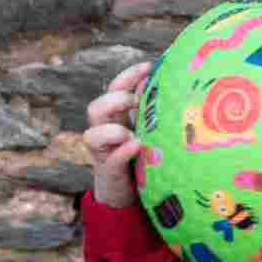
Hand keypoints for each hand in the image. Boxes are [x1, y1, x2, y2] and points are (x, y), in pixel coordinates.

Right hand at [84, 59, 151, 208]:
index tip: (149, 66)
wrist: (130, 195)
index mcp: (117, 118)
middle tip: (136, 104)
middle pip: (96, 108)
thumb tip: (170, 86)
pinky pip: (111, 159)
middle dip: (115, 101)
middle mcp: (105, 133)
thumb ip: (153, 112)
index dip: (128, 76)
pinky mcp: (110, 172)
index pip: (115, 89)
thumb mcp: (150, 131)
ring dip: (112, 130)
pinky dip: (122, 151)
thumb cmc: (144, 158)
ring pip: (91, 134)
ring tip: (132, 134)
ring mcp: (105, 153)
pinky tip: (136, 146)